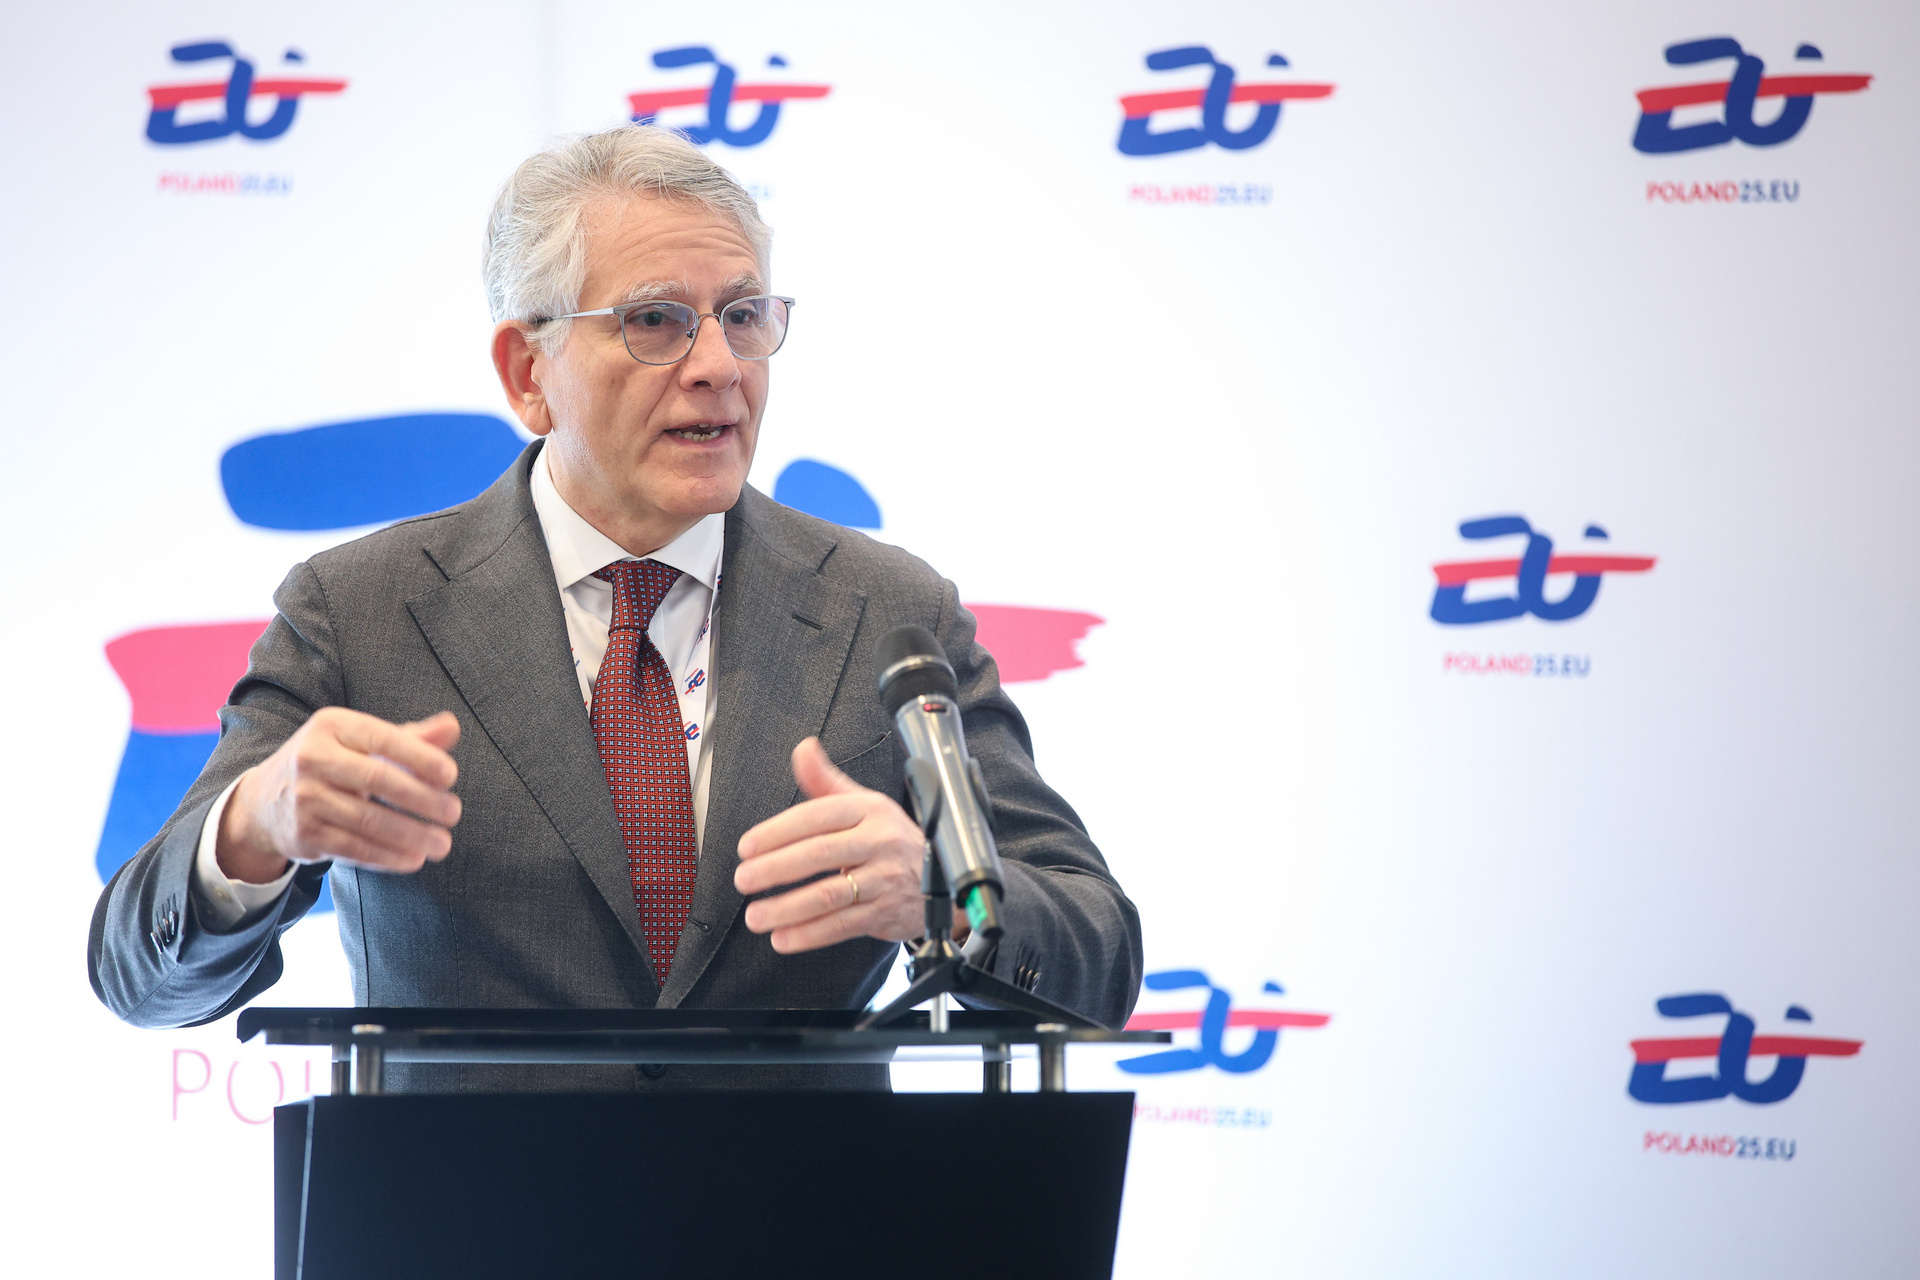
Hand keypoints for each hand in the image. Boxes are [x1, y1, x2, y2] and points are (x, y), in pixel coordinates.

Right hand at [216, 709, 462, 883]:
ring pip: (368, 820)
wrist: (264, 801)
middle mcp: (312, 758)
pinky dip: (387, 857)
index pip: (383, 739)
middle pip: (378, 780)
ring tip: (442, 844)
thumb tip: (451, 725)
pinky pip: (354, 848)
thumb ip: (409, 737)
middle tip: (454, 812)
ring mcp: (305, 797)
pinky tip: (413, 859)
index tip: (450, 776)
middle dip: (422, 799)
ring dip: (411, 835)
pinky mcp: (305, 834)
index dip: (420, 757)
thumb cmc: (331, 764)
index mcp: (332, 726)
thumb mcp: (361, 742)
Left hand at [734, 737, 930, 952]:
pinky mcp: (885, 913)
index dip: (779, 831)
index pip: (818, 816)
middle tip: (743, 879)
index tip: (747, 846)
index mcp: (868, 810)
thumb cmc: (889, 837)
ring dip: (787, 908)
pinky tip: (783, 937)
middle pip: (821, 854)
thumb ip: (825, 780)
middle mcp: (879, 842)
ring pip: (830, 894)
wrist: (942, 877)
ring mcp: (884, 879)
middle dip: (776, 868)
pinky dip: (810, 934)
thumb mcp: (863, 802)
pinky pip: (843, 925)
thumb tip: (803, 748)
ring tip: (755, 915)